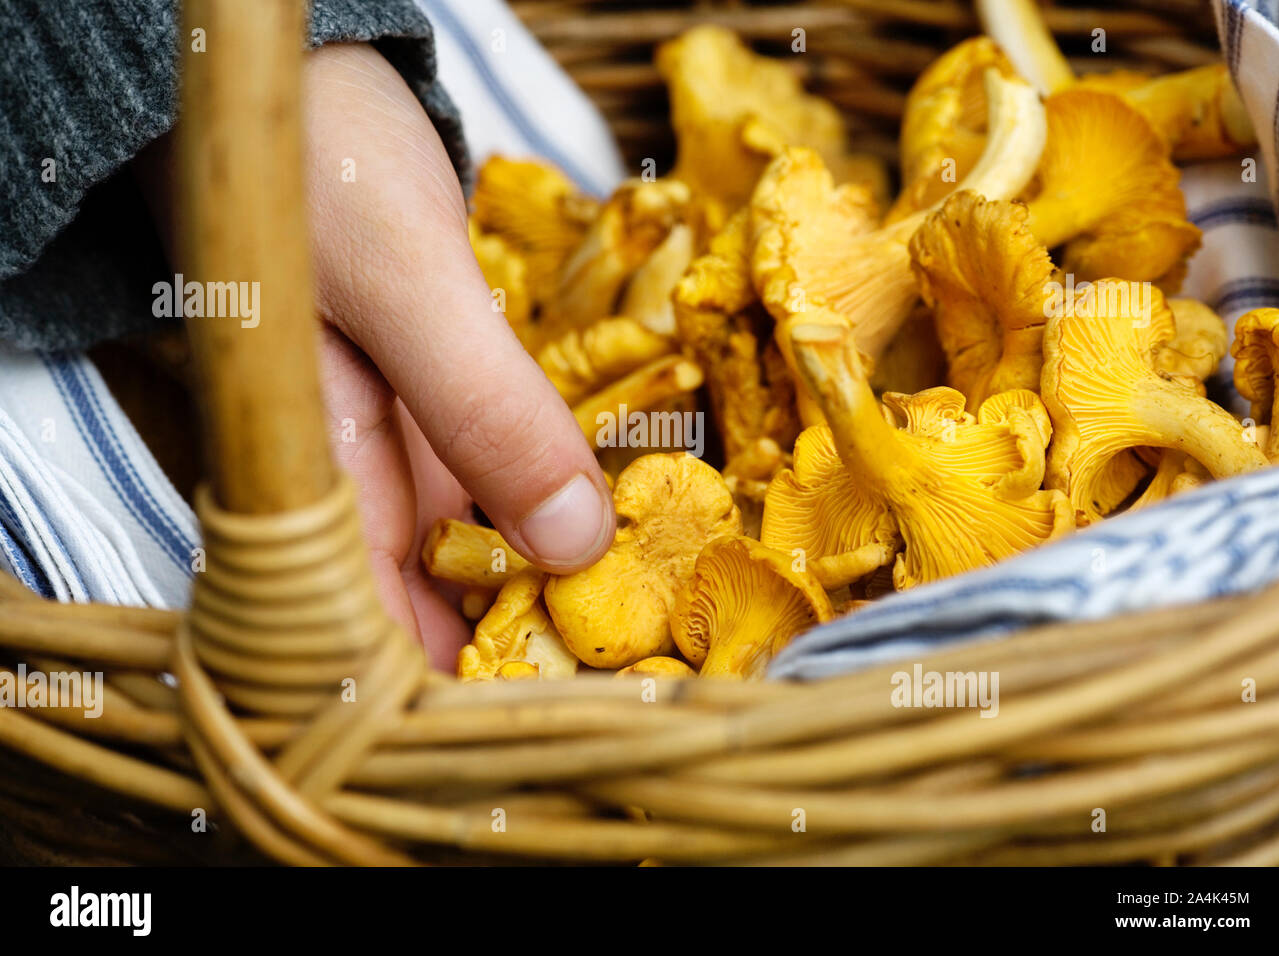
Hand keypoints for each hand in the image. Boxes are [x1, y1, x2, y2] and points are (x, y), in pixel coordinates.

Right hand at [298, 43, 614, 666]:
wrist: (318, 70)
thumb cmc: (327, 163)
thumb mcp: (407, 282)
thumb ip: (482, 409)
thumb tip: (573, 543)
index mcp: (316, 467)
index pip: (375, 619)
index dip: (457, 680)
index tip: (560, 707)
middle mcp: (359, 467)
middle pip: (435, 589)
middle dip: (525, 635)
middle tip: (637, 672)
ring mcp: (403, 429)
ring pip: (482, 531)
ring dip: (556, 571)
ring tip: (653, 617)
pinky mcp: (446, 389)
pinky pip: (506, 463)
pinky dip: (559, 493)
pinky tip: (624, 518)